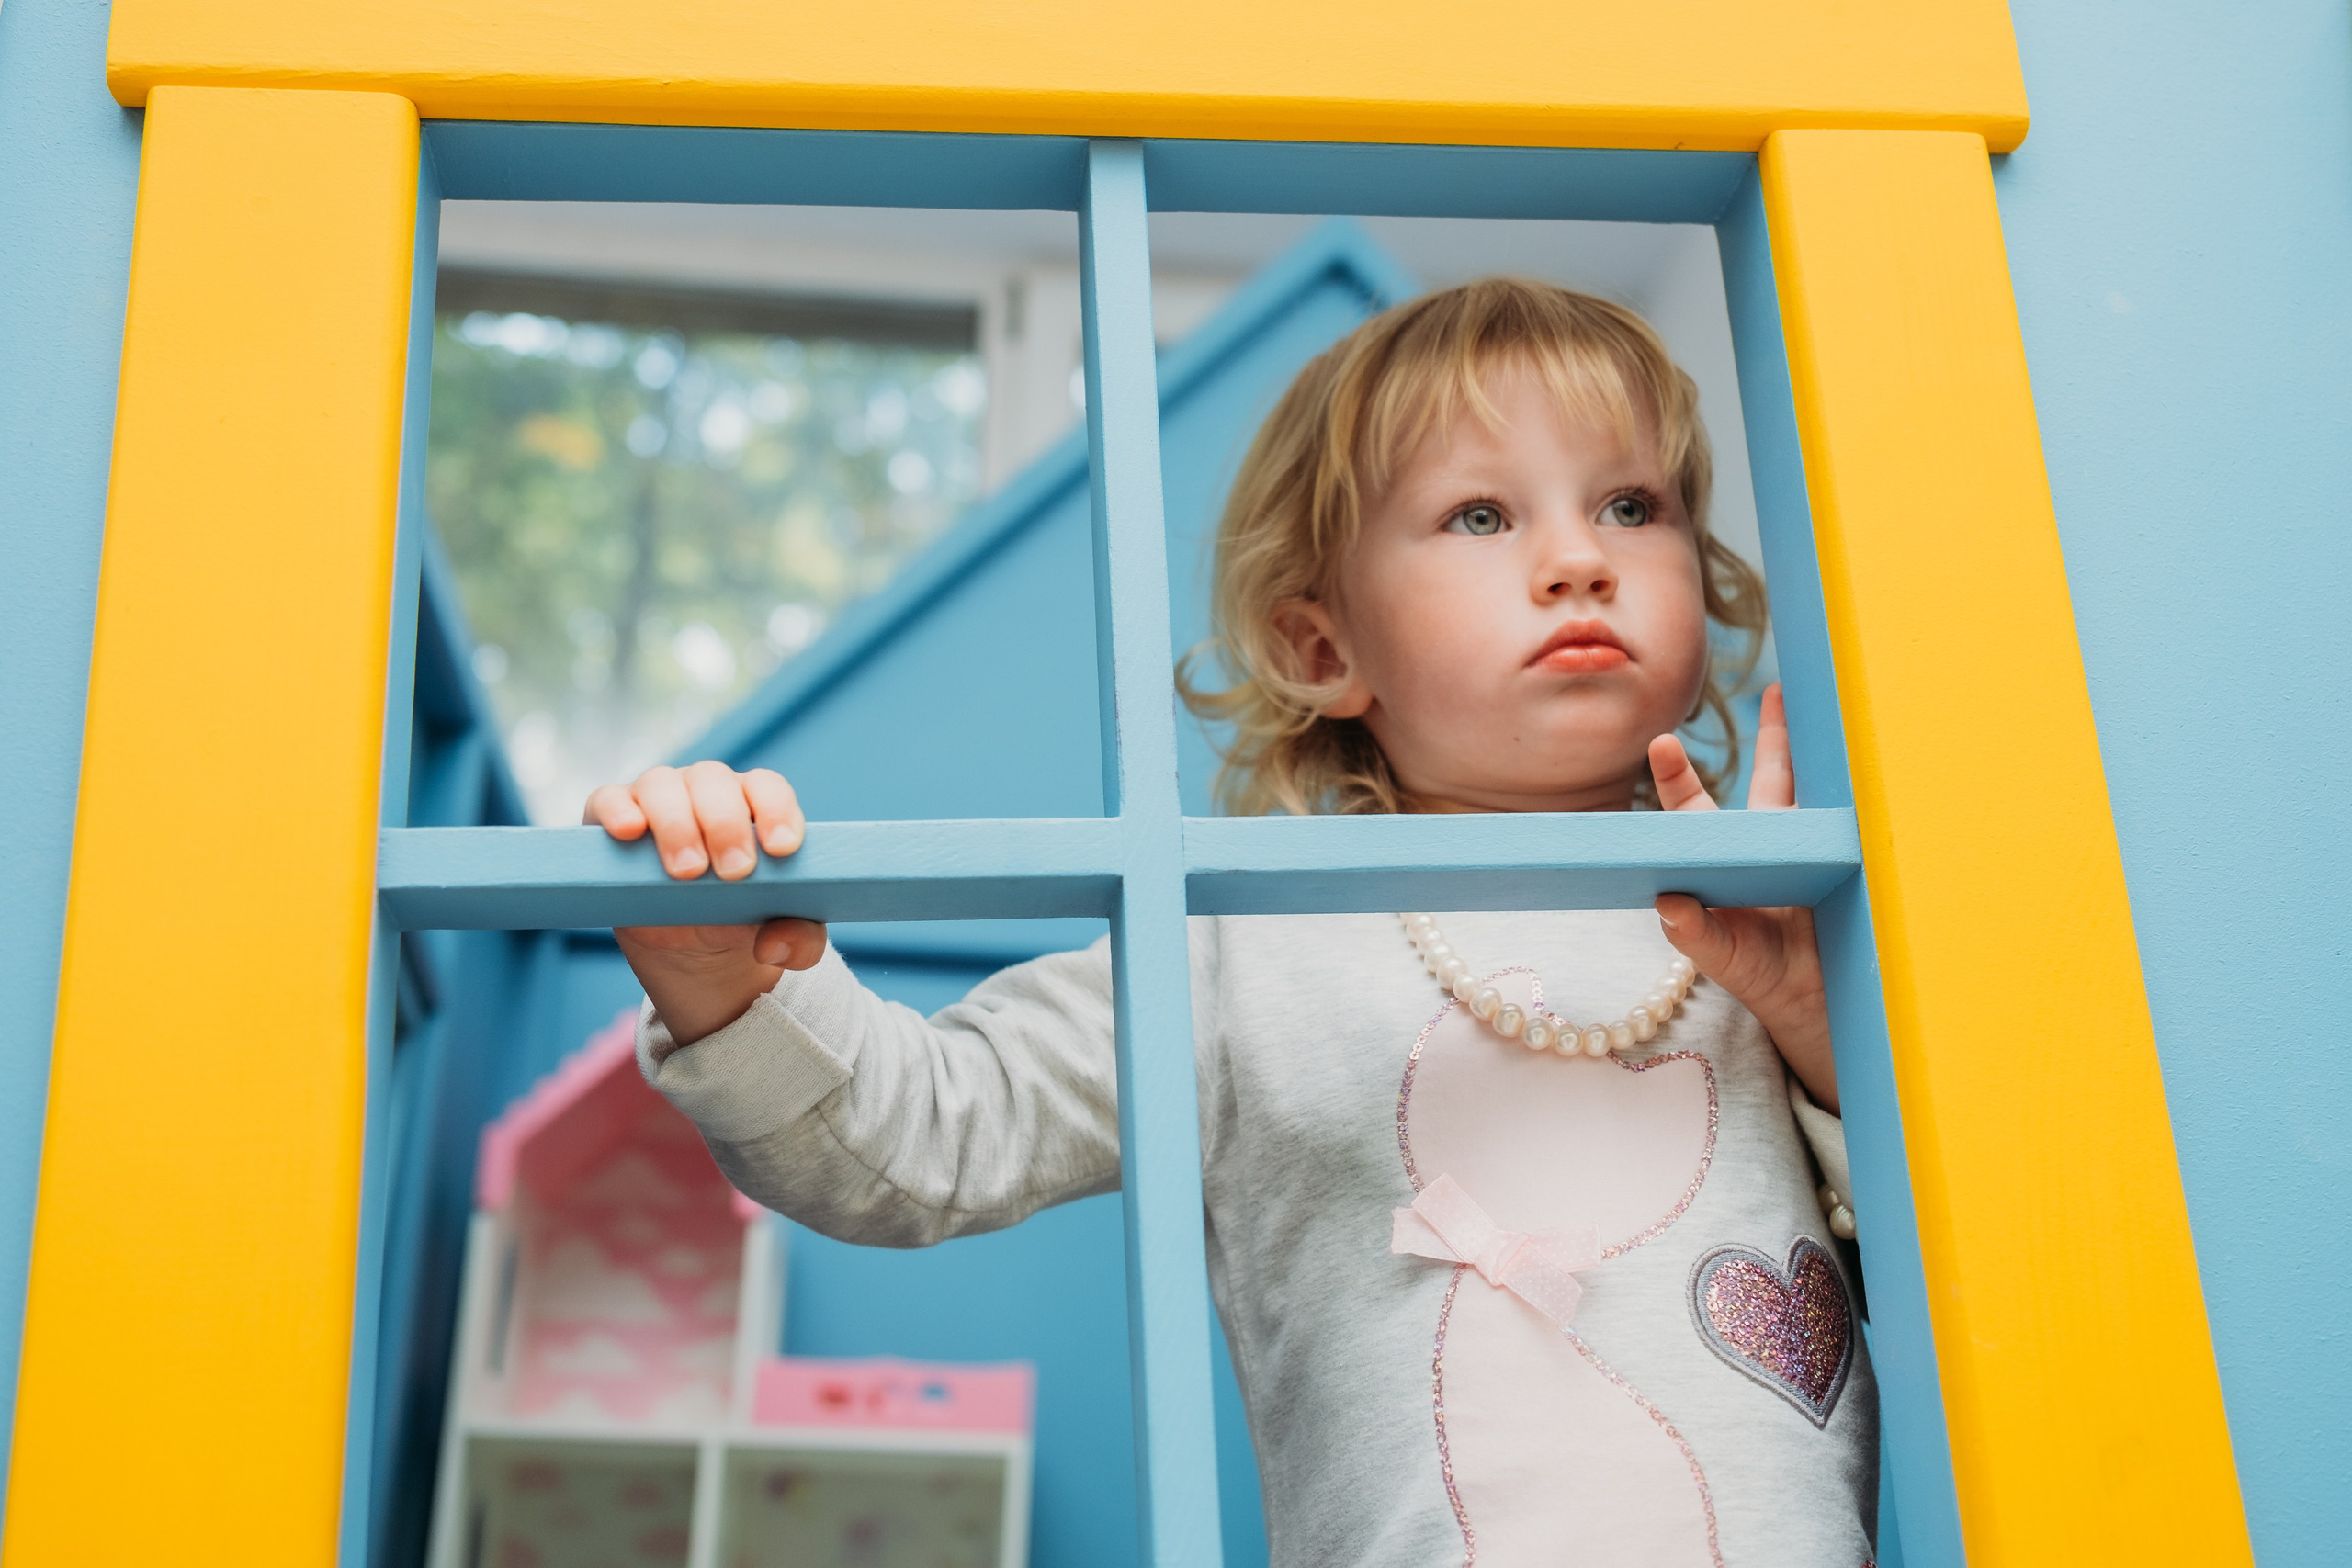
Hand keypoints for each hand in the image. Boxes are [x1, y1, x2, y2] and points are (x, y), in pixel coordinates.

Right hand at [585, 762, 827, 1046]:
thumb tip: (778, 947)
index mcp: (753, 805)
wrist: (690, 945)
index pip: (767, 787)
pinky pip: (608, 799)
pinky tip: (629, 832)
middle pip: (714, 781)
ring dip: (676, 823)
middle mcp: (705, 792)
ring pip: (662, 784)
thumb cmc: (743, 919)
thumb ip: (800, 942)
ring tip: (687, 872)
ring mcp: (657, 800)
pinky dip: (617, 810)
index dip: (776, 810)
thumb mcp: (781, 936)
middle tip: (734, 873)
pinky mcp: (611, 817)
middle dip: (725, 824)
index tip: (782, 850)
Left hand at [1646, 686, 1836, 1110]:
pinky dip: (1874, 791)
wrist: (1820, 1004)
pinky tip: (1888, 758)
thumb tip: (1668, 903)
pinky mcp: (1855, 862)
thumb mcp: (1723, 958)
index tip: (1663, 743)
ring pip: (1821, 788)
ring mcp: (1818, 848)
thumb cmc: (1760, 976)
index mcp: (1728, 858)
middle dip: (1775, 732)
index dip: (1679, 777)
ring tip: (1840, 703)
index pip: (1697, 810)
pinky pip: (1863, 821)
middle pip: (1772, 776)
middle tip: (1775, 689)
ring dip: (1829, 748)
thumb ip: (1694, 934)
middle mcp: (1773, 843)